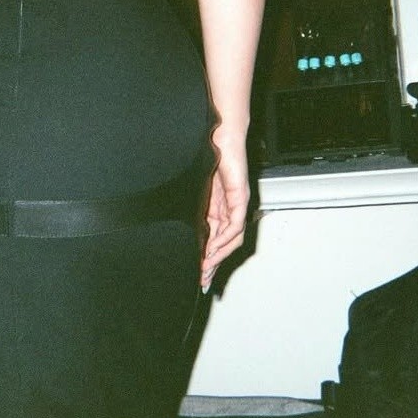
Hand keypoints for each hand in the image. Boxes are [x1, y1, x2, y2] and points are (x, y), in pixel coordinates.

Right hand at [201, 132, 249, 288]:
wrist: (217, 135)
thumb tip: (177, 225)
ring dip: (219, 255)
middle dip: (213, 264)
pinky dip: (224, 238)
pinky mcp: (240, 197)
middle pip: (226, 244)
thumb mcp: (194, 189)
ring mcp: (237, 204)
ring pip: (233, 238)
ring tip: (206, 267)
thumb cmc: (207, 155)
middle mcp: (231, 208)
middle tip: (203, 281)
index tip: (197, 273)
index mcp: (219, 207)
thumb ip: (192, 207)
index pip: (216, 239)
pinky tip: (212, 247)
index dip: (207, 258)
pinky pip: (235, 224)